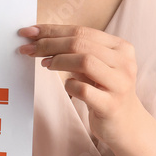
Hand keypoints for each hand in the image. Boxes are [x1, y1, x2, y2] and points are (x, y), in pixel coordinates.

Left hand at [18, 24, 146, 146]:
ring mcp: (120, 84)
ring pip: (85, 61)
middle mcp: (124, 62)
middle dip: (49, 44)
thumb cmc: (104, 91)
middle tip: (28, 48)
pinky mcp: (111, 105)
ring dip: (58, 60)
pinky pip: (83, 90)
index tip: (30, 32)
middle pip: (80, 43)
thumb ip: (75, 51)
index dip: (53, 30)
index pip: (82, 31)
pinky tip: (67, 86)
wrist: (127, 125)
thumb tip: (39, 38)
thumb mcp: (94, 67)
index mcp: (121, 47)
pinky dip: (69, 85)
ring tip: (45, 64)